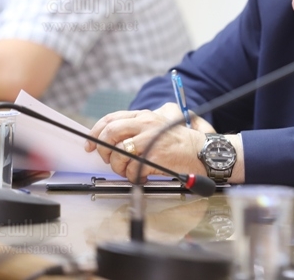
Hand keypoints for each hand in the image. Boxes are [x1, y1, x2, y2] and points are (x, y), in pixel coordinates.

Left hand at [84, 104, 212, 180]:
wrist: (203, 152)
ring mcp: (150, 139)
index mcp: (144, 116)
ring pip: (118, 154)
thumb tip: (111, 140)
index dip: (95, 133)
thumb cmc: (180, 142)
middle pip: (110, 134)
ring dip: (120, 168)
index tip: (90, 146)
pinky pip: (132, 170)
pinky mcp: (155, 156)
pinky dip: (134, 177)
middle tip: (111, 160)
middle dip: (104, 151)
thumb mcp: (158, 126)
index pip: (110, 119)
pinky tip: (142, 176)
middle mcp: (146, 124)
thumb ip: (136, 128)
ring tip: (130, 171)